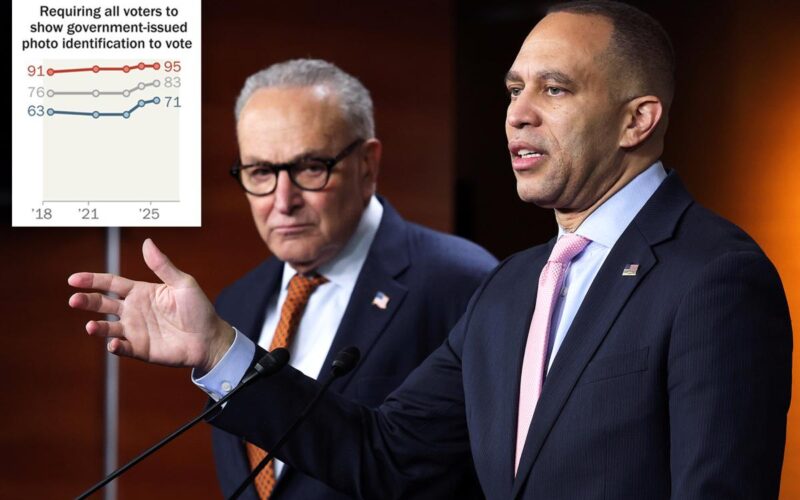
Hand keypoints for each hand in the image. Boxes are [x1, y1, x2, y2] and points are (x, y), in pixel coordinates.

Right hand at [68, 238, 233, 371]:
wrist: (210, 338)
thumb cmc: (198, 309)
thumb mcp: (183, 283)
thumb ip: (163, 266)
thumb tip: (147, 242)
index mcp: (141, 292)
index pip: (111, 284)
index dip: (93, 280)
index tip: (74, 279)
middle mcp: (133, 311)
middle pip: (103, 304)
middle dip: (87, 301)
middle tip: (74, 300)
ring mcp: (135, 331)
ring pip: (108, 328)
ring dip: (97, 328)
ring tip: (91, 326)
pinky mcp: (141, 349)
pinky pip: (123, 348)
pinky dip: (116, 347)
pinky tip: (114, 344)